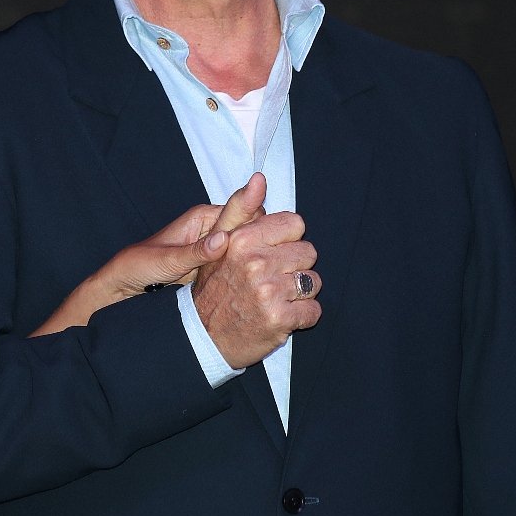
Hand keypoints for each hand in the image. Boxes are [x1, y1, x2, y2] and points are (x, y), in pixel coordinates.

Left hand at [31, 174, 268, 335]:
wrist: (124, 289)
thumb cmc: (137, 267)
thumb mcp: (165, 260)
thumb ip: (194, 252)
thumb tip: (224, 240)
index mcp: (203, 218)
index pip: (246, 212)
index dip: (262, 226)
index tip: (275, 242)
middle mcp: (214, 231)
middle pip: (253, 232)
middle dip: (267, 244)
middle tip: (283, 262)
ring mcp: (217, 252)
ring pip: (251, 252)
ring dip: (262, 262)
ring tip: (281, 275)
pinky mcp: (216, 271)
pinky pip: (241, 269)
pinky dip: (252, 276)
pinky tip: (264, 289)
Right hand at [192, 175, 320, 368]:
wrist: (201, 336)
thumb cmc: (214, 287)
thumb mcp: (218, 243)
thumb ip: (240, 208)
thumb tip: (259, 178)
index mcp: (242, 240)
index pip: (294, 225)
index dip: (286, 240)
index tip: (271, 253)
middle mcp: (256, 263)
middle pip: (308, 252)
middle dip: (294, 266)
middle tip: (271, 279)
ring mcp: (269, 292)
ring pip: (314, 282)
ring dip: (300, 292)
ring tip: (277, 298)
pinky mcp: (280, 320)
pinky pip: (314, 311)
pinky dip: (303, 316)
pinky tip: (282, 316)